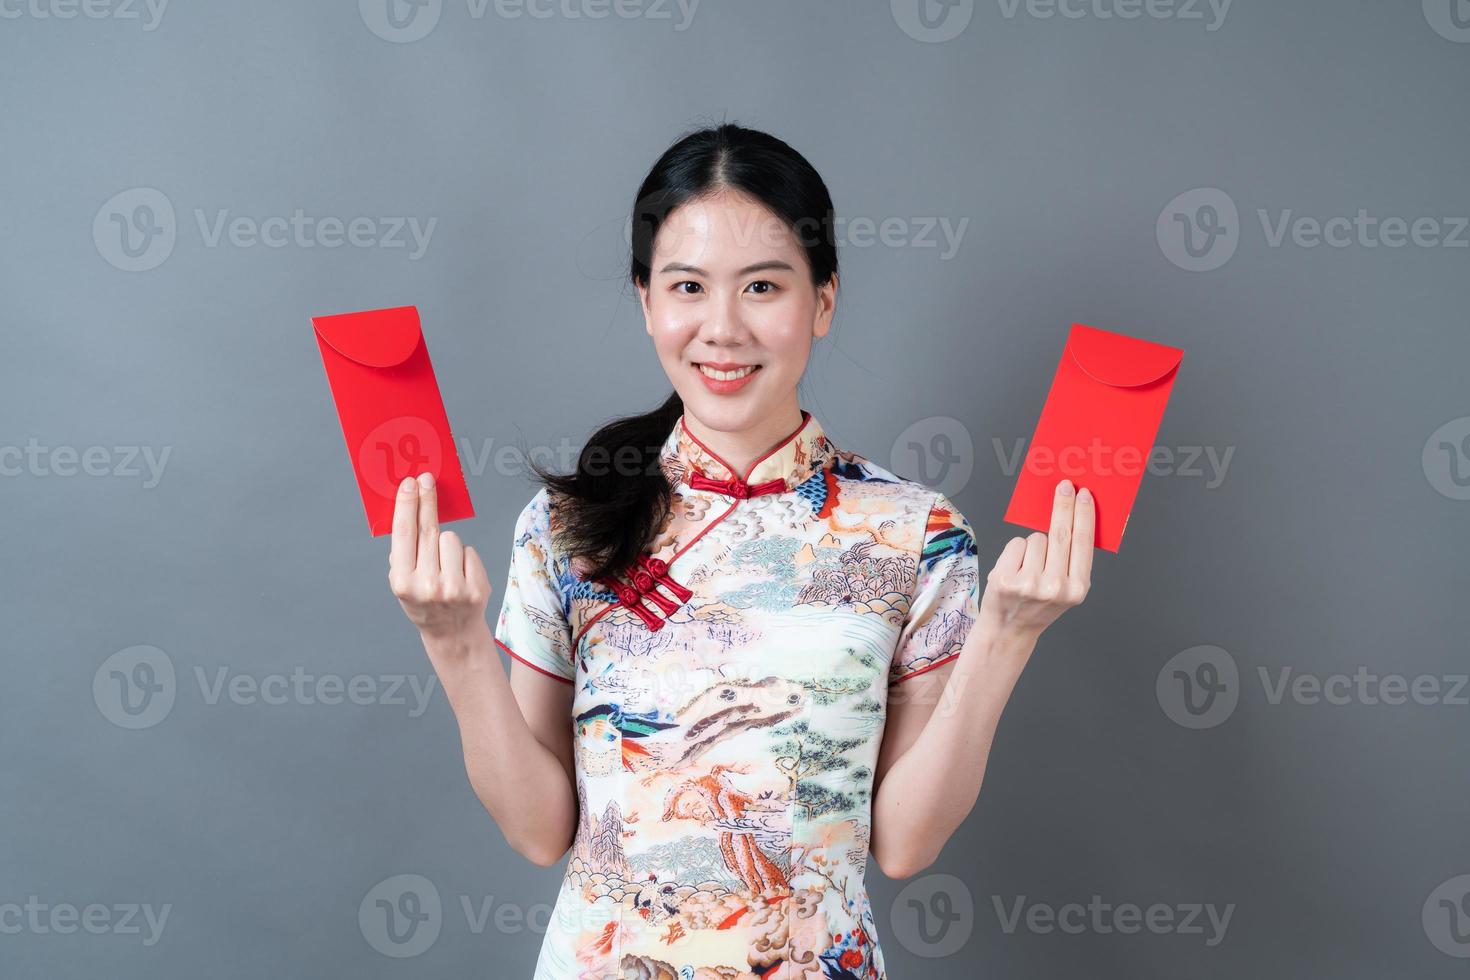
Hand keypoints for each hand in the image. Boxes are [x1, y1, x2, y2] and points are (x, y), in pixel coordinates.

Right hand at [387, 472, 492, 643]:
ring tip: (445, 565)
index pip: (404, 535)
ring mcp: (454, 589)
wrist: (451, 633)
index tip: (409, 484)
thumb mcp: (403, 581)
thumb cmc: (423, 600)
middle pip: (429, 530)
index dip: (407, 506)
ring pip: (452, 539)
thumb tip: (408, 508)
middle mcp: (428, 586)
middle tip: (426, 480)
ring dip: (448, 544)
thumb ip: (403, 552)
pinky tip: (460, 574)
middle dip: (426, 500)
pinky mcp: (476, 589)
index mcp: (403, 582)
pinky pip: (469, 552)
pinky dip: (465, 558)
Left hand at [979, 478, 1093, 638]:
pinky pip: (1016, 544)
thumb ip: (1072, 560)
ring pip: (1035, 539)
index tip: (1084, 495)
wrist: (1010, 629)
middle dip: (1063, 506)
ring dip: (1033, 545)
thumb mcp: (1066, 589)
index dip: (1083, 515)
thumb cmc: (1039, 605)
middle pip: (1060, 533)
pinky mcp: (1006, 580)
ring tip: (1029, 567)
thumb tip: (1073, 516)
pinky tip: (1015, 569)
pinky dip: (1015, 552)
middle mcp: (1055, 587)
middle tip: (1065, 486)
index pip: (1083, 543)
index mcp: (1077, 588)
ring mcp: (1029, 584)